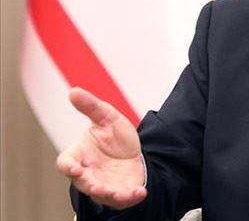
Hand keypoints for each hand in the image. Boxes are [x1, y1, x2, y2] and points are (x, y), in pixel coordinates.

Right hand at [56, 87, 146, 209]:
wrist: (136, 153)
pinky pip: (123, 199)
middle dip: (89, 185)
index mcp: (79, 155)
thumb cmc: (115, 138)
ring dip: (108, 195)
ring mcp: (103, 185)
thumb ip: (91, 107)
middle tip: (96, 186)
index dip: (69, 166)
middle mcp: (88, 173)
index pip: (66, 163)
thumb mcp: (107, 118)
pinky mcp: (120, 193)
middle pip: (83, 182)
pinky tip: (141, 192)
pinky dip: (131, 197)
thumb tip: (74, 91)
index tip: (75, 168)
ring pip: (101, 194)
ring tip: (118, 193)